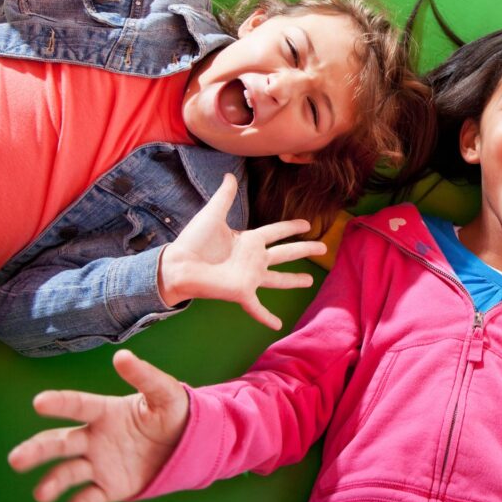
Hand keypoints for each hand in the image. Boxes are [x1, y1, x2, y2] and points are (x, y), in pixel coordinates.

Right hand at [8, 350, 187, 501]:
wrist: (188, 443)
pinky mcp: (109, 487)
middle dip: (37, 450)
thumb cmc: (171, 412)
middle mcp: (94, 438)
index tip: (39, 402)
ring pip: (67, 473)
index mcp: (105, 412)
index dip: (59, 403)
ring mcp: (99, 464)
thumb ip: (145, 376)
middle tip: (17, 459)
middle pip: (60, 443)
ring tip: (42, 493)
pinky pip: (89, 498)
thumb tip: (122, 355)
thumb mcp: (164, 392)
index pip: (78, 405)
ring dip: (52, 482)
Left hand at [158, 173, 326, 329]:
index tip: (307, 224)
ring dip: (294, 281)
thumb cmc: (194, 241)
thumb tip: (229, 175)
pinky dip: (267, 317)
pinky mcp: (243, 292)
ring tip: (310, 281)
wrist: (178, 265)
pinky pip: (258, 307)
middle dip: (305, 250)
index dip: (292, 227)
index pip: (277, 232)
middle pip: (286, 253)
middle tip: (324, 248)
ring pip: (279, 279)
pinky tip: (278, 326)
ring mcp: (250, 277)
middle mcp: (254, 259)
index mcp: (249, 240)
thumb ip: (224, 196)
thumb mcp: (212, 214)